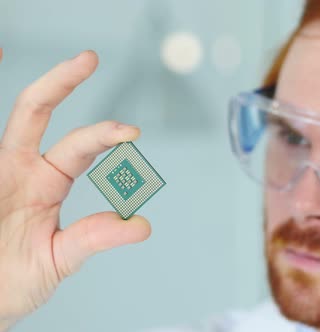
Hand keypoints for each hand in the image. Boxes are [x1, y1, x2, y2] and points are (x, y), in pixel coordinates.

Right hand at [0, 50, 151, 328]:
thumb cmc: (13, 281)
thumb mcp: (58, 259)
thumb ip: (93, 238)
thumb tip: (142, 225)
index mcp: (45, 183)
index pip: (79, 146)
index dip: (104, 135)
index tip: (131, 132)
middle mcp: (18, 169)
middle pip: (36, 111)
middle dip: (61, 81)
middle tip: (89, 58)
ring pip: (9, 120)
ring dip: (31, 91)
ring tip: (15, 49)